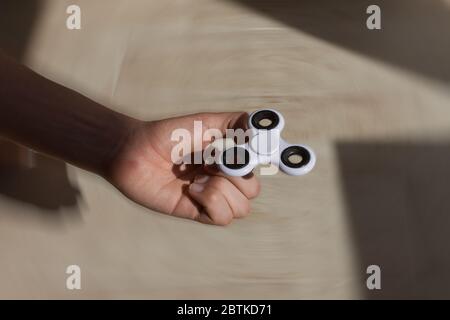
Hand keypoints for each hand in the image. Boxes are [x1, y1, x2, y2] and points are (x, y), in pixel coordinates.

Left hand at [106, 112, 260, 224]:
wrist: (136, 152)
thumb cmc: (168, 135)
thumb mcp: (205, 122)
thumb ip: (236, 123)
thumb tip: (263, 129)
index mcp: (229, 158)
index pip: (260, 166)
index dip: (270, 162)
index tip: (268, 154)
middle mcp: (223, 179)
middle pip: (253, 190)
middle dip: (235, 176)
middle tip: (210, 162)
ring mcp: (211, 197)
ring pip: (242, 207)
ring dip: (221, 190)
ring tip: (196, 178)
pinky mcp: (197, 212)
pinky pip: (222, 217)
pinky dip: (210, 202)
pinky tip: (190, 190)